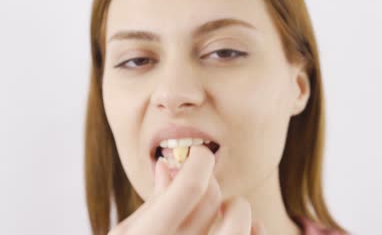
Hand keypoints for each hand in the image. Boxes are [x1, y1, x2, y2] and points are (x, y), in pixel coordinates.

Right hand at [108, 145, 267, 234]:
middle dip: (209, 180)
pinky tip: (243, 229)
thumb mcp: (127, 234)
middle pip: (213, 198)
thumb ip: (151, 203)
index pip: (190, 187)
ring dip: (236, 207)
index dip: (198, 160)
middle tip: (200, 183)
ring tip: (223, 209)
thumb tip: (167, 165)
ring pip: (240, 222)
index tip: (197, 154)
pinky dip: (254, 231)